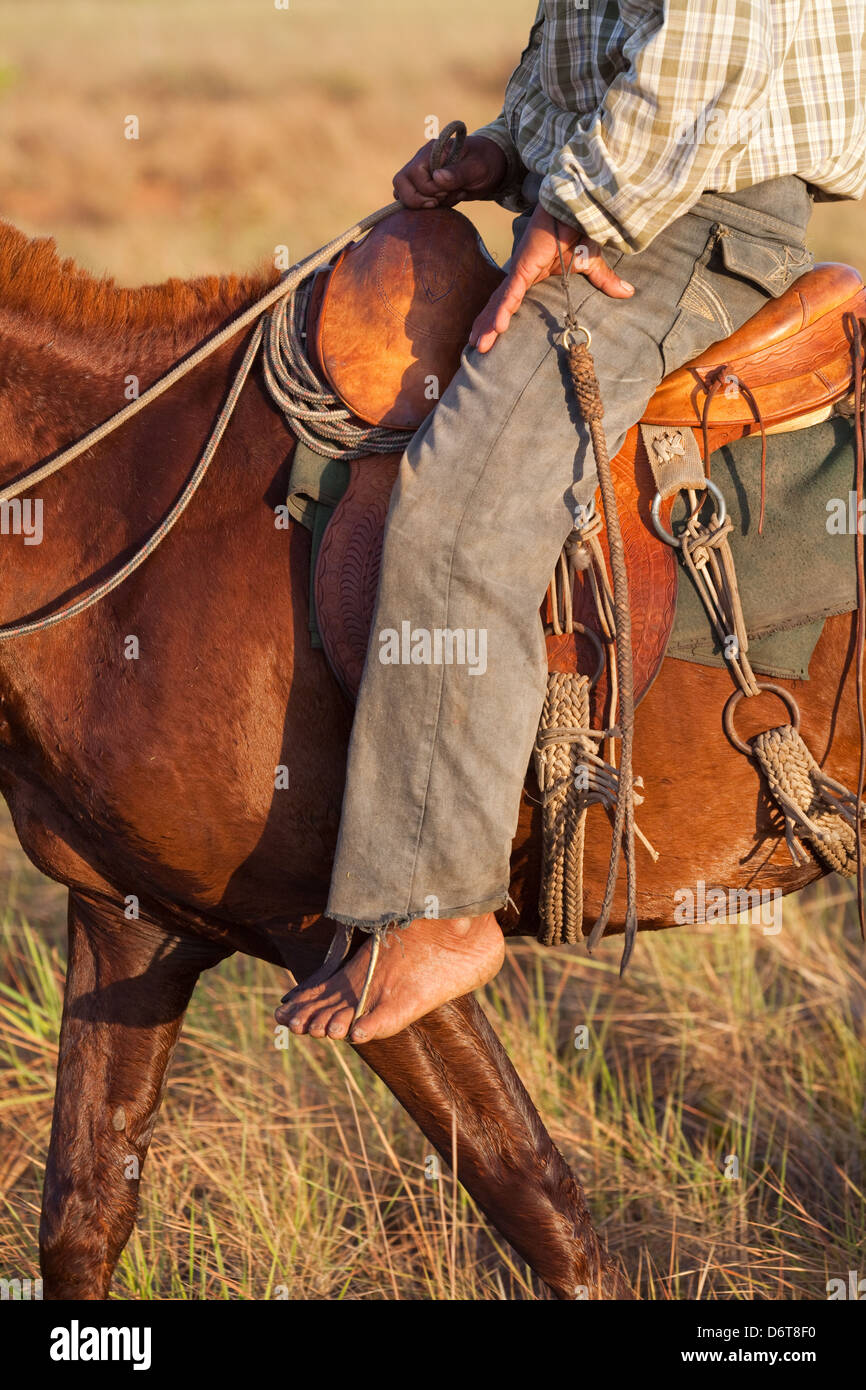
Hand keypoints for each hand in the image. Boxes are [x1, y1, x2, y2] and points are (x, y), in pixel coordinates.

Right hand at [393, 135, 507, 209]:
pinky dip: (427, 208)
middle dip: (420, 199)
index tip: (447, 191)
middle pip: (400, 184)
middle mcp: (422, 161)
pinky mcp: (425, 188)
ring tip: (446, 198)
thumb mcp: (478, 167)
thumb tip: (436, 178)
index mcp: (432, 151)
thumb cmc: (487, 161)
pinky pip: (414, 202)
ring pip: (403, 194)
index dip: (428, 189)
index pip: (413, 174)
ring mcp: (421, 175)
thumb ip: (458, 173)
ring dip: (424, 204)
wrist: (493, 167)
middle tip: (442, 199)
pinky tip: (445, 201)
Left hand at [468, 204, 634, 353]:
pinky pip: (512, 292)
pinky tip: (495, 327)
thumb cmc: (581, 227)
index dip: (499, 316)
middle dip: (486, 325)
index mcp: (533, 275)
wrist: (578, 207)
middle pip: (500, 304)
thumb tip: (628, 292)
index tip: (490, 335)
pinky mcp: (524, 266)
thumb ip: (605, 281)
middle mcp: (522, 274)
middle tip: (475, 346)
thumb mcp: (592, 263)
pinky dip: (503, 310)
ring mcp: (521, 270)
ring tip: (477, 343)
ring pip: (500, 302)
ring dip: (489, 323)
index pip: (511, 300)